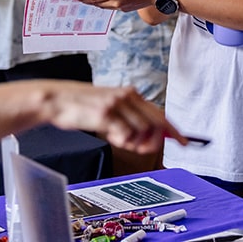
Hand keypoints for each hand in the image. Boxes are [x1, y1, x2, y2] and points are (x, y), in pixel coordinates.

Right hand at [48, 83, 185, 152]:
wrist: (58, 99)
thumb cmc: (84, 107)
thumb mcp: (112, 107)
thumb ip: (131, 118)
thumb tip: (151, 138)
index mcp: (131, 93)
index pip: (160, 114)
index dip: (174, 130)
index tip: (184, 142)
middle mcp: (127, 96)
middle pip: (155, 124)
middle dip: (153, 142)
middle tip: (142, 149)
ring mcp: (117, 104)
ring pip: (142, 131)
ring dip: (133, 142)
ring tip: (118, 139)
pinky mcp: (105, 113)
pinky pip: (124, 134)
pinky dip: (121, 141)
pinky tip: (110, 136)